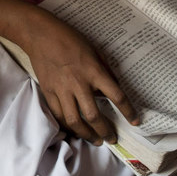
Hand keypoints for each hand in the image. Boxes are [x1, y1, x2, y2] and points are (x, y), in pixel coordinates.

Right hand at [16, 9, 137, 143]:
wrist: (41, 36)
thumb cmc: (70, 39)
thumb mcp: (95, 50)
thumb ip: (106, 70)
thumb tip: (115, 87)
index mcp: (94, 71)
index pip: (116, 96)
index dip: (128, 111)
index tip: (135, 122)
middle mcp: (79, 83)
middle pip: (93, 116)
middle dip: (105, 131)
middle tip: (111, 138)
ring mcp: (62, 90)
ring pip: (74, 121)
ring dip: (86, 134)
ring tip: (95, 140)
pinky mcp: (48, 92)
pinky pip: (58, 115)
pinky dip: (68, 126)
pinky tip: (75, 130)